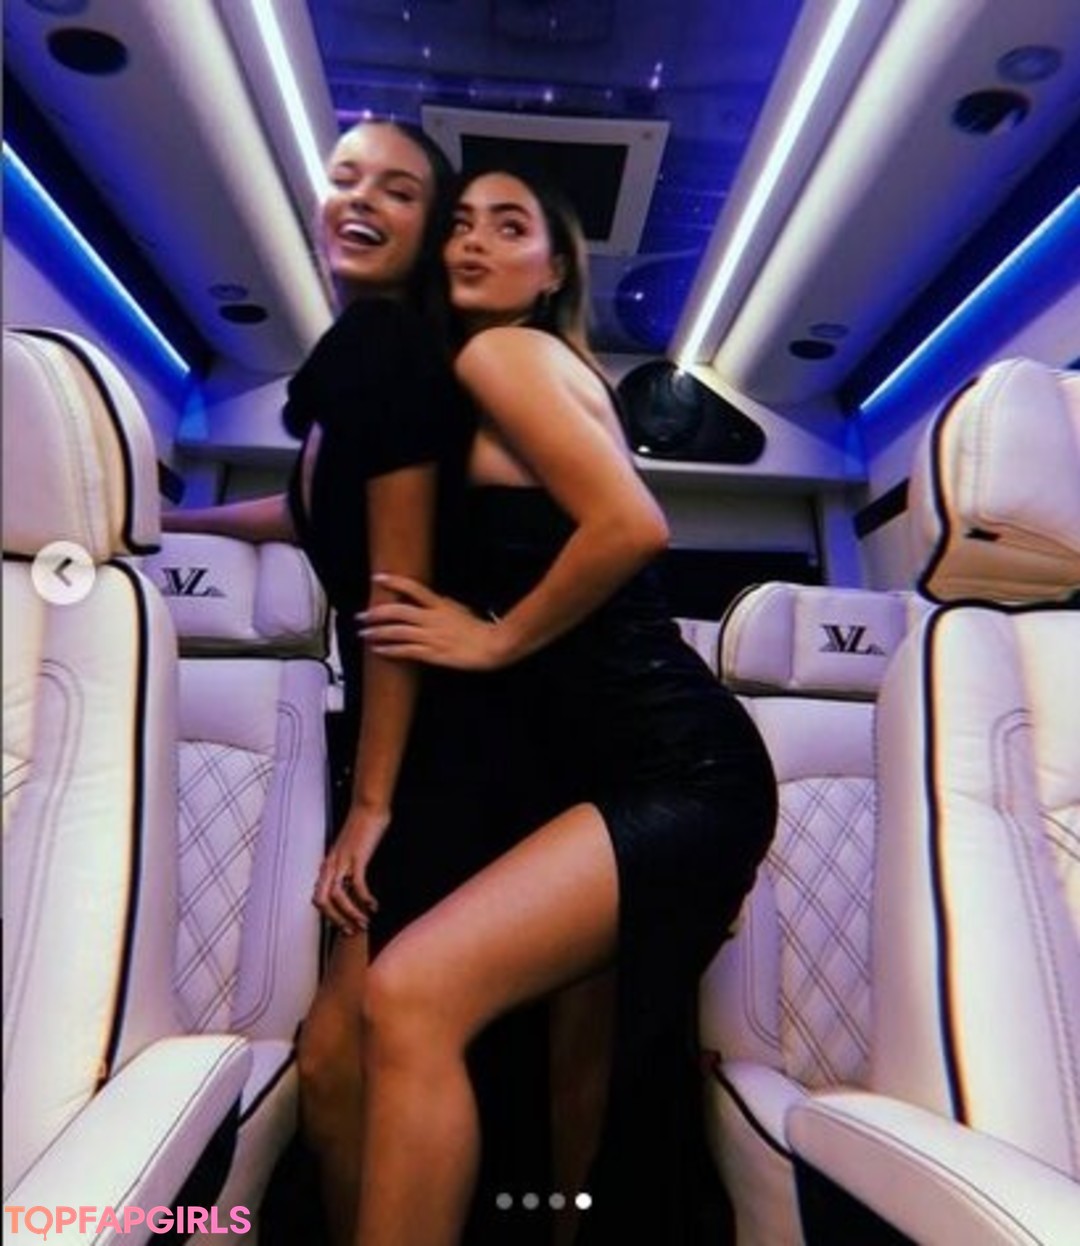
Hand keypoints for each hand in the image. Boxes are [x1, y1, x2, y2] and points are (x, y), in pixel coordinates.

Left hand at [312, 806, 386, 934]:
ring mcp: (342, 861)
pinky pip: (357, 885)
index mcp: (328, 865)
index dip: (328, 915)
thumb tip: (350, 882)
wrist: (368, 807)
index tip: (343, 924)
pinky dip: (364, 899)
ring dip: (351, 914)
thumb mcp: (350, 850)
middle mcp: (331, 865)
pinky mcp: (357, 857)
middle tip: (351, 931)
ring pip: (337, 897)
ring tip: (365, 922)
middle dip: (335, 920)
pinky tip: (374, 905)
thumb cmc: (362, 827)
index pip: (318, 897)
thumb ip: (347, 866)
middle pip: (321, 901)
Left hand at [358, 573, 509, 669]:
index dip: (393, 582)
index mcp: (440, 605)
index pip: (413, 588)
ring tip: (364, 634)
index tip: (377, 578)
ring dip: (378, 632)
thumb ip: (444, 605)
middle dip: (376, 613)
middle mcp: (432, 618)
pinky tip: (378, 650)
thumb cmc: (479, 629)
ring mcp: (431, 636)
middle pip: (398, 611)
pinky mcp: (432, 653)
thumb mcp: (460, 609)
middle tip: (361, 615)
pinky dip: (390, 650)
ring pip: (398, 631)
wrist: (492, 646)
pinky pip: (406, 651)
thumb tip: (432, 599)